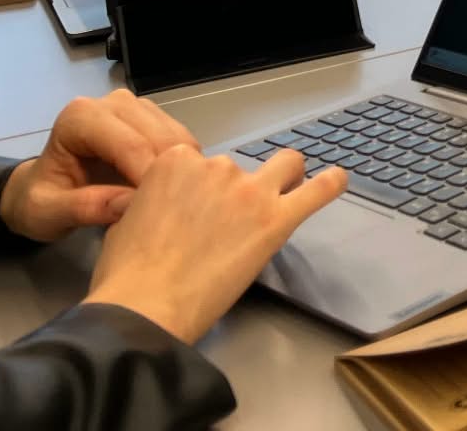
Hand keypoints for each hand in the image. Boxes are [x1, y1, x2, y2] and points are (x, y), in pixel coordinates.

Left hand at [0, 90, 200, 242]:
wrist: (41, 191)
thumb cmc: (39, 202)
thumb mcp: (46, 212)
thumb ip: (83, 207)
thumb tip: (130, 205)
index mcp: (81, 117)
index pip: (131, 145)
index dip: (148, 180)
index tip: (157, 215)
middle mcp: (115, 103)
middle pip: (160, 138)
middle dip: (168, 177)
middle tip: (168, 215)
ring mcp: (139, 108)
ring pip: (178, 138)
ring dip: (180, 172)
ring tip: (169, 205)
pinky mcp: (156, 119)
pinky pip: (183, 143)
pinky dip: (183, 168)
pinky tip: (171, 193)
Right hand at [85, 147, 346, 343]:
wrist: (144, 306)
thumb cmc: (127, 273)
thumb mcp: (127, 219)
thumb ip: (155, 199)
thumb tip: (167, 205)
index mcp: (177, 161)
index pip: (202, 162)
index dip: (201, 188)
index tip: (197, 211)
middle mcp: (217, 166)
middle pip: (239, 168)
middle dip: (236, 191)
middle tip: (227, 225)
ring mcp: (250, 190)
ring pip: (285, 166)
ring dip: (284, 180)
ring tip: (279, 201)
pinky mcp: (276, 219)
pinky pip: (317, 190)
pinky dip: (330, 184)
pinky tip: (338, 180)